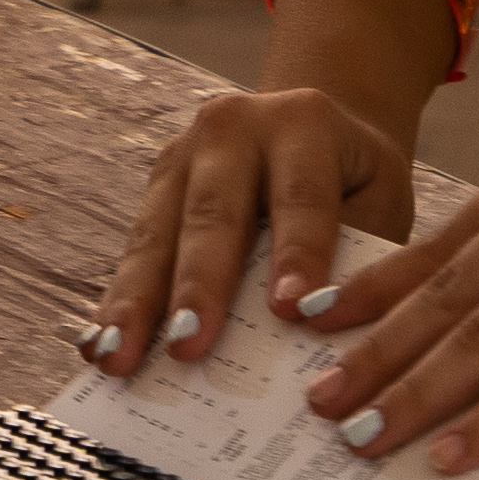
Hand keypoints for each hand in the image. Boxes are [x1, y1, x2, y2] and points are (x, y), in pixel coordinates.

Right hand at [84, 81, 416, 376]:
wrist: (314, 124)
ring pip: (158, 232)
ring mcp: (184, 151)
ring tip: (119, 356)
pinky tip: (98, 343)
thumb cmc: (356, 180)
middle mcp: (235, 126)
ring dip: (137, 301)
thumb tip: (323, 336)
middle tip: (189, 348)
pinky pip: (134, 247)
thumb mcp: (380, 200)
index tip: (291, 311)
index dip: (297, 253)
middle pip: (214, 214)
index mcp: (305, 123)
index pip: (302, 195)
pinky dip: (117, 300)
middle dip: (199, 287)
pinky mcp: (155, 182)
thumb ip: (358, 256)